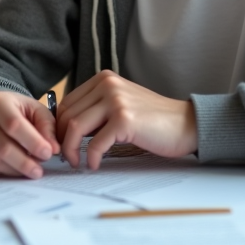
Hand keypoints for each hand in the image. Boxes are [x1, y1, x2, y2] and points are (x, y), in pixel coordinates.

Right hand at [0, 91, 59, 178]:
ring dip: (15, 170)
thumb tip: (54, 148)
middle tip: (40, 171)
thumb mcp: (35, 110)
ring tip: (31, 170)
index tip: (48, 153)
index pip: (13, 125)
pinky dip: (3, 173)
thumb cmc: (17, 111)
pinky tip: (15, 170)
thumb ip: (47, 126)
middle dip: (25, 162)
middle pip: (3, 147)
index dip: (32, 142)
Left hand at [56, 70, 196, 170]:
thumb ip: (97, 109)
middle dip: (60, 139)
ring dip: (70, 150)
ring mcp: (116, 101)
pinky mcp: (124, 120)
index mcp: (104, 79)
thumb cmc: (153, 119)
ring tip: (75, 162)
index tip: (60, 142)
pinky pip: (95, 143)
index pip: (67, 102)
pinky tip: (93, 165)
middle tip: (65, 156)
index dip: (58, 125)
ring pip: (75, 127)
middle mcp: (108, 85)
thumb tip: (66, 128)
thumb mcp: (121, 104)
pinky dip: (90, 157)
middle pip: (67, 114)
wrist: (186, 124)